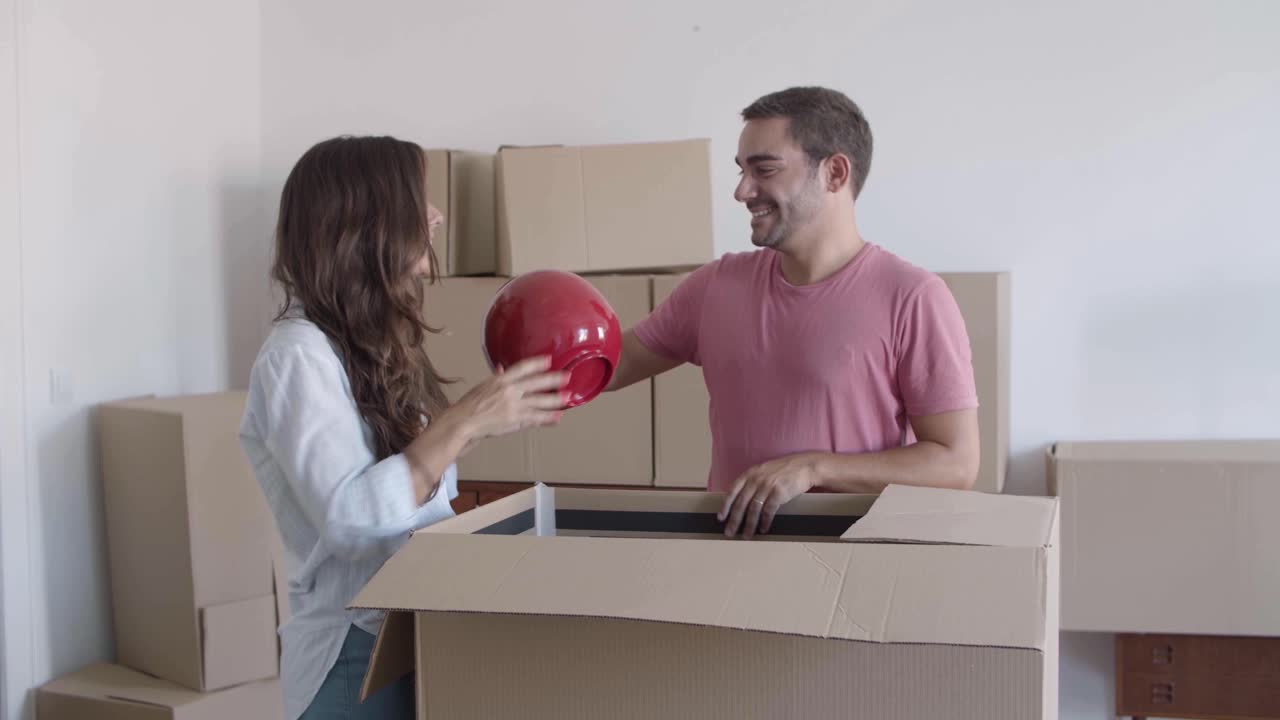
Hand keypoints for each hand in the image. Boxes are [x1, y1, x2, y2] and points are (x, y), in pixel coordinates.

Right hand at [445, 356, 569, 442]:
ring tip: (568, 398)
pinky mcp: (515, 420)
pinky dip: (548, 418)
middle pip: (536, 383)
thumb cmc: (469, 405)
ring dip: (555, 400)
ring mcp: (513, 405)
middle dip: (553, 379)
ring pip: (539, 401)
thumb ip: (496, 377)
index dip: (536, 363)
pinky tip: (557, 417)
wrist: (463, 422)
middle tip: (567, 377)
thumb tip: (500, 367)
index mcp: (500, 380)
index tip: (548, 359)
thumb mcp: (482, 386)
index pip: (522, 368)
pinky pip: (535, 418)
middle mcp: (508, 390)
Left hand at [717, 453, 820, 538]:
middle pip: (741, 503)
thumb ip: (752, 482)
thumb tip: (741, 500)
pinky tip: (763, 529)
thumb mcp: (763, 471)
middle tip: (730, 532)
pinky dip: (765, 522)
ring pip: (753, 509)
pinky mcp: (779, 492)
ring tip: (747, 535)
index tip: (721, 518)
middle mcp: (756, 479)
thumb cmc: (784, 470)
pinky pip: (768, 511)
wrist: (804, 467)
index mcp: (750, 473)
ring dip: (749, 524)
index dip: (725, 506)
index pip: (732, 491)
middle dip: (734, 520)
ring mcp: (767, 485)